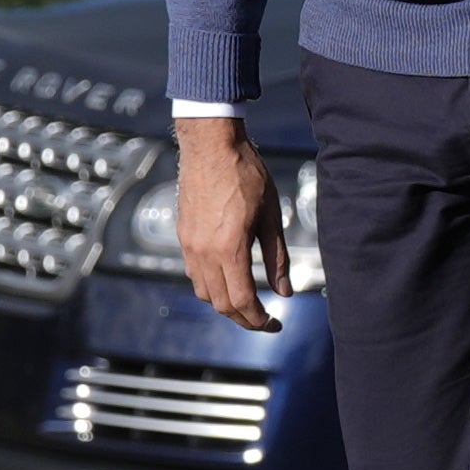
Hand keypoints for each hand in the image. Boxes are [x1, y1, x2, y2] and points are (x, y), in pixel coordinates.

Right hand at [173, 115, 287, 335]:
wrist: (211, 146)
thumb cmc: (246, 174)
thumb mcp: (270, 215)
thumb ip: (277, 257)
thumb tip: (285, 290)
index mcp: (229, 248)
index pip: (243, 300)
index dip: (259, 320)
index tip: (275, 324)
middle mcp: (203, 252)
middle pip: (221, 304)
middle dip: (244, 319)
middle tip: (266, 321)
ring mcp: (189, 246)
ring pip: (205, 293)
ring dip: (226, 305)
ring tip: (250, 304)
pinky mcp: (183, 237)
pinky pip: (195, 275)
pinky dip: (212, 287)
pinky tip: (230, 280)